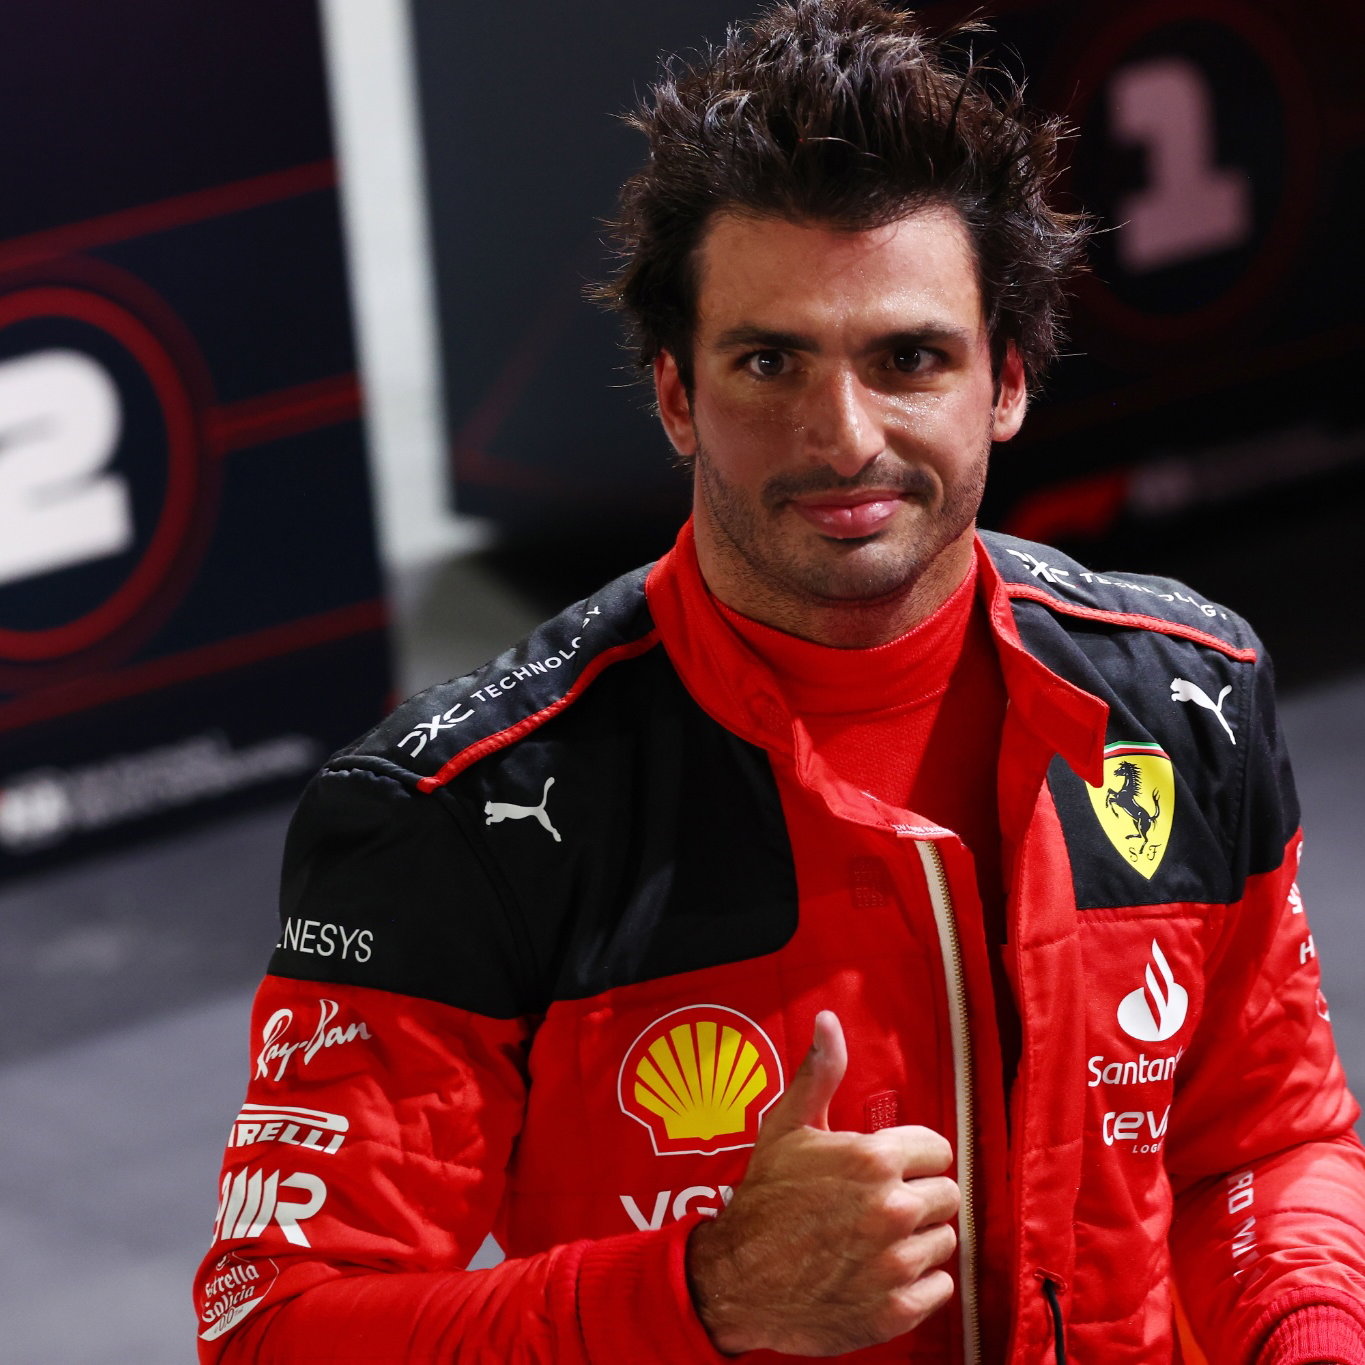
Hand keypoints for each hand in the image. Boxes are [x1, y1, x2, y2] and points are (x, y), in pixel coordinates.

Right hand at [685, 1011, 958, 1356]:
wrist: (737, 1279)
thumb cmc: (764, 1200)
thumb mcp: (787, 1127)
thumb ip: (820, 1073)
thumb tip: (828, 1022)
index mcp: (873, 1160)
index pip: (939, 1151)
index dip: (913, 1158)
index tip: (890, 1170)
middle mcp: (891, 1210)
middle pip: (947, 1195)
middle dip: (918, 1197)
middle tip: (881, 1207)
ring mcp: (895, 1263)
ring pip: (944, 1241)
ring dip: (918, 1241)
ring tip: (878, 1240)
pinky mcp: (896, 1309)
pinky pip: (941, 1287)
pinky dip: (919, 1284)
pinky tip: (885, 1273)